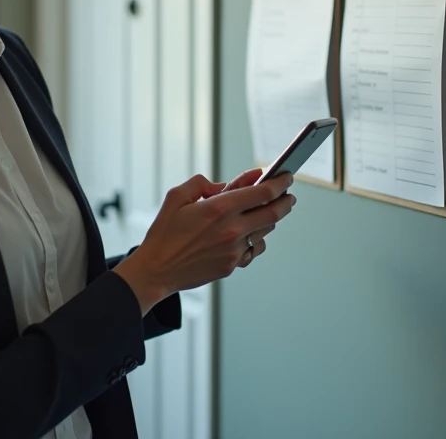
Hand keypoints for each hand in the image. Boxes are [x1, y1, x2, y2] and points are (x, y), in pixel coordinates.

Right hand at [115, 173, 295, 314]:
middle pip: (274, 212)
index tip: (286, 176)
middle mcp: (232, 229)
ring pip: (266, 230)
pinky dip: (257, 239)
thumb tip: (228, 185)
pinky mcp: (233, 265)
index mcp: (219, 208)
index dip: (279, 182)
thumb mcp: (177, 196)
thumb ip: (203, 183)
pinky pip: (255, 249)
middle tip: (289, 195)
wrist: (156, 270)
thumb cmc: (164, 232)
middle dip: (286, 201)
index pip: (263, 192)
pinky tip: (251, 233)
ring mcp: (234, 249)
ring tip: (268, 210)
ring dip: (270, 218)